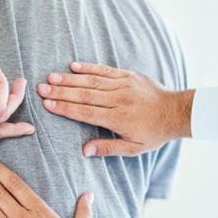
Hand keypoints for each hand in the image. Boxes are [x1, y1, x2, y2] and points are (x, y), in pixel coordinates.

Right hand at [37, 62, 194, 156]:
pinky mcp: (127, 75)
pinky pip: (105, 70)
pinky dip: (88, 67)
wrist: (176, 111)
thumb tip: (84, 151)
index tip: (47, 104)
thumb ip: (108, 148)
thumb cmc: (153, 133)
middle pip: (84, 94)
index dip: (65, 108)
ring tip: (51, 77)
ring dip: (69, 79)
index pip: (85, 112)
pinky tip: (73, 66)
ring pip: (91, 80)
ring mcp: (123, 85)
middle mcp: (118, 99)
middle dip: (61, 91)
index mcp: (118, 118)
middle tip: (41, 89)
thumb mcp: (133, 148)